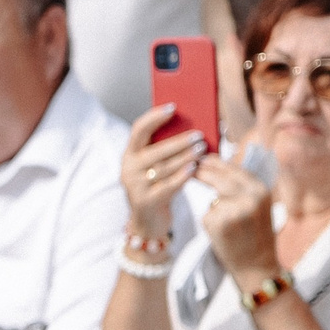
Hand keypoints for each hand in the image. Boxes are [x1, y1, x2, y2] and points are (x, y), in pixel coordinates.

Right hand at [120, 103, 202, 239]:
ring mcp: (135, 186)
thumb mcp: (155, 167)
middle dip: (178, 141)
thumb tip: (190, 128)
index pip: (139, 129)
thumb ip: (164, 149)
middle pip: (155, 150)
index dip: (155, 117)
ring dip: (184, 157)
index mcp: (129, 154)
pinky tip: (194, 168)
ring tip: (201, 150)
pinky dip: (181, 176)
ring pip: (163, 168)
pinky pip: (167, 186)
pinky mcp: (146, 202)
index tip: (173, 107)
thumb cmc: (157, 186)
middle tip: (198, 135)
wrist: (147, 221)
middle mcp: (128, 169)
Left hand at [194, 154, 277, 284]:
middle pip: (219, 177)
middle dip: (204, 172)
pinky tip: (222, 234)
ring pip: (213, 196)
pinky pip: (208, 214)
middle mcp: (250, 197)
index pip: (234, 169)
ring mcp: (234, 209)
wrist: (257, 267)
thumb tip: (218, 166)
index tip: (204, 159)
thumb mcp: (258, 206)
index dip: (217, 163)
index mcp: (261, 190)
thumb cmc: (256, 236)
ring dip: (213, 204)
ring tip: (225, 222)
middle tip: (192, 170)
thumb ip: (243, 187)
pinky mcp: (219, 223)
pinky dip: (210, 222)